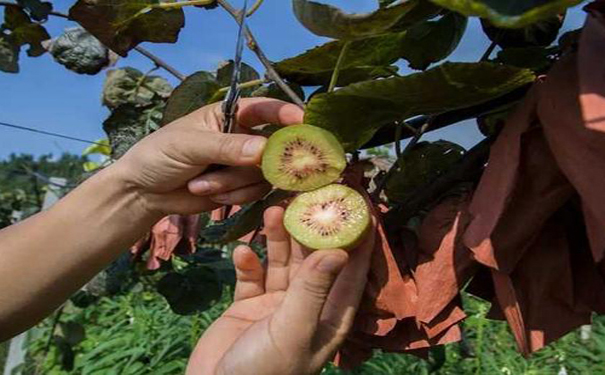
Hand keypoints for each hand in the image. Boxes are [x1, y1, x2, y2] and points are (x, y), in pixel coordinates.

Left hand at [114, 98, 303, 215]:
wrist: (144, 192)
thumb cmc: (159, 156)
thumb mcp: (189, 146)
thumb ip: (226, 147)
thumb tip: (264, 150)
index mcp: (230, 114)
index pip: (265, 109)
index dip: (286, 114)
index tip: (304, 122)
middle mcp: (243, 136)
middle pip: (272, 146)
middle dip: (260, 161)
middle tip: (258, 168)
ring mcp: (244, 164)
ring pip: (263, 174)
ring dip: (234, 183)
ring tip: (203, 184)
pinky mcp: (242, 187)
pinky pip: (255, 192)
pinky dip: (234, 195)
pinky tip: (209, 195)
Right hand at [187, 206, 374, 374]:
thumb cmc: (263, 373)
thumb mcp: (292, 329)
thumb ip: (312, 290)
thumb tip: (340, 251)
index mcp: (329, 318)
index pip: (351, 273)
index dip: (358, 240)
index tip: (360, 207)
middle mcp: (307, 308)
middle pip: (313, 260)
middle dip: (310, 229)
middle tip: (306, 195)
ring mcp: (276, 306)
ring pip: (282, 262)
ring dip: (278, 238)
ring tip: (272, 211)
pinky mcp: (248, 306)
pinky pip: (252, 276)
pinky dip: (248, 263)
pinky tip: (242, 251)